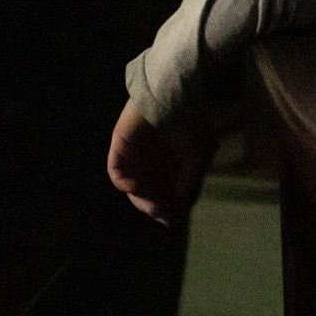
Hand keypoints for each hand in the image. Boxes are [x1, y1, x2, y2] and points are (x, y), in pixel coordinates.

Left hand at [107, 100, 213, 226]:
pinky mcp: (121, 146)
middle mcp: (152, 160)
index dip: (168, 209)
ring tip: (152, 202)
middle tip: (162, 213)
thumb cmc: (190, 123)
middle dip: (154, 207)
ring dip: (141, 199)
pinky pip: (117, 173)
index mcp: (171, 162)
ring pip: (133, 188)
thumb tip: (176, 217)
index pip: (165, 194)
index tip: (173, 220)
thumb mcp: (198, 160)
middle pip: (148, 194)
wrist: (174, 95)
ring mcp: (135, 154)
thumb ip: (188, 187)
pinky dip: (127, 184)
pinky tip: (138, 187)